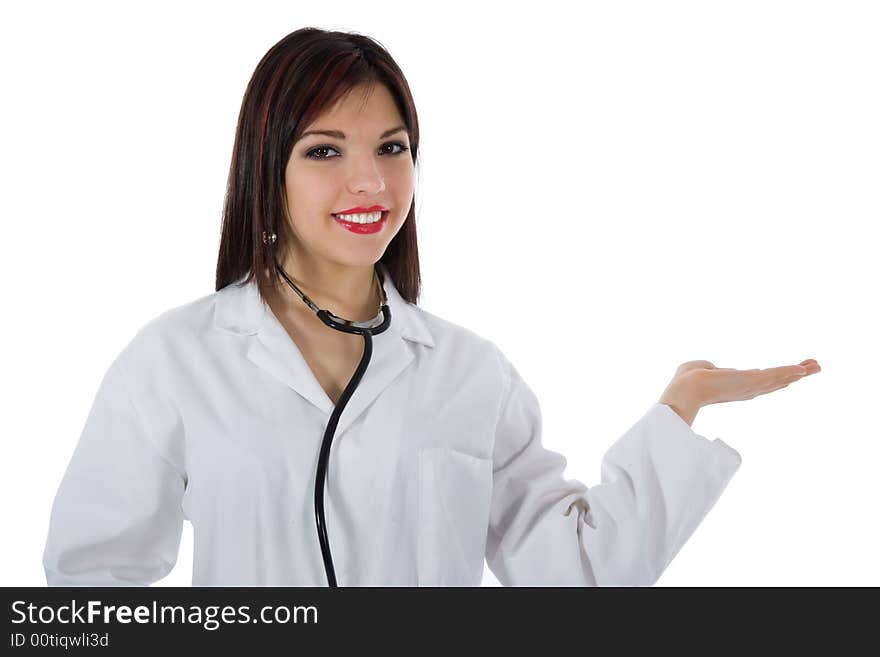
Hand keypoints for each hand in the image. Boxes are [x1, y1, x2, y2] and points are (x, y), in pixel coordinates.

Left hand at [659, 358, 820, 425]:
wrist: (685, 389)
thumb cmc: (686, 381)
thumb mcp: (700, 369)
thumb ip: (710, 368)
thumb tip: (712, 368)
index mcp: (737, 387)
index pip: (763, 382)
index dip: (779, 378)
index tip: (793, 373)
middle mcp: (747, 390)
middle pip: (777, 381)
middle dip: (796, 374)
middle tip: (815, 367)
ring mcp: (751, 386)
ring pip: (780, 378)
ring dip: (799, 371)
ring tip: (817, 366)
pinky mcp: (751, 381)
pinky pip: (775, 374)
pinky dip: (790, 371)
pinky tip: (803, 368)